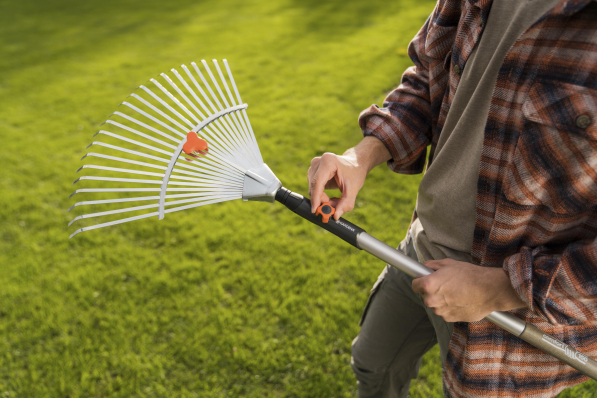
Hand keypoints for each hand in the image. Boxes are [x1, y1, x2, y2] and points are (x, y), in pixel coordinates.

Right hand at [307, 137, 390, 218]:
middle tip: (333, 209)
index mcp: (328, 162)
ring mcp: (314, 166)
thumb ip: (346, 203)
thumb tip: (335, 216)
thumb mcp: (353, 188)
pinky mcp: (312, 172)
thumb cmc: (355, 173)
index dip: (316, 197)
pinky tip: (331, 197)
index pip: (317, 182)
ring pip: (312, 190)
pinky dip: (321, 196)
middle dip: (322, 201)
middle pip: (314, 187)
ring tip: (336, 200)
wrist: (355, 164)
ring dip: (323, 199)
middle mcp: (318, 162)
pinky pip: (313, 189)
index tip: (315, 210)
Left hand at [411, 259, 526, 321]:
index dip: (420, 280)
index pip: (414, 284)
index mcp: (428, 285)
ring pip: (436, 305)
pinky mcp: (449, 318)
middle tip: (445, 284)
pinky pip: (445, 312)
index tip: (426, 279)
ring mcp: (440, 311)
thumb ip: (432, 266)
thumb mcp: (448, 264)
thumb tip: (424, 268)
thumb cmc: (469, 275)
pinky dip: (450, 307)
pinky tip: (460, 300)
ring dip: (441, 300)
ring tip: (456, 292)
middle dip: (432, 290)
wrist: (489, 290)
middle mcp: (431, 300)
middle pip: (425, 295)